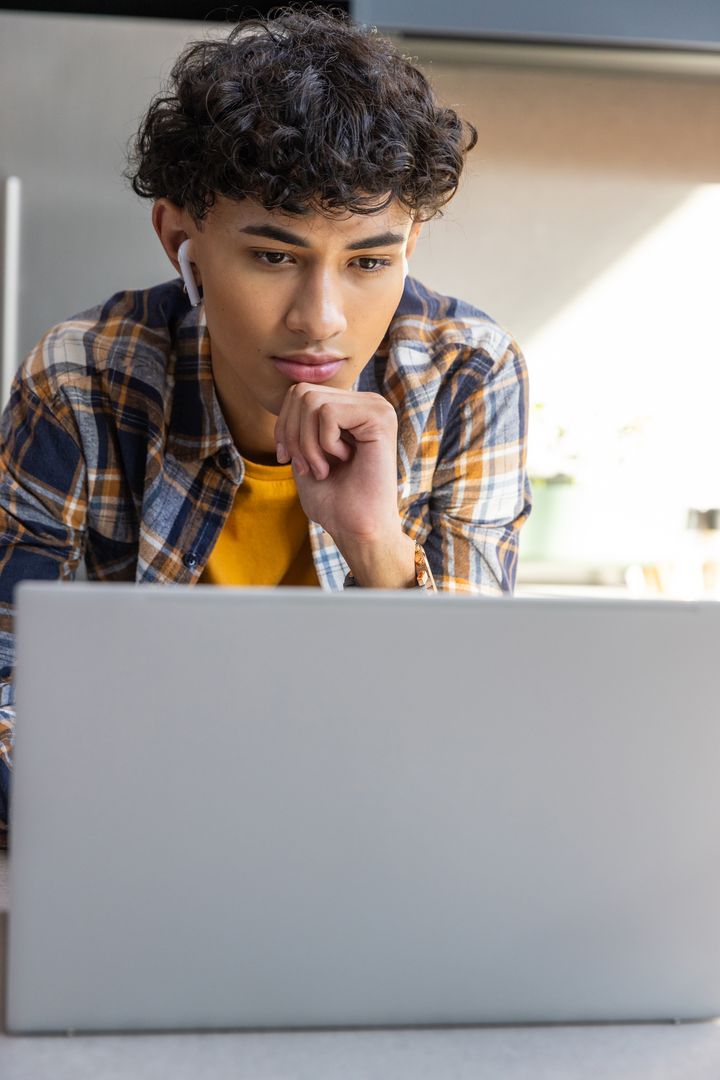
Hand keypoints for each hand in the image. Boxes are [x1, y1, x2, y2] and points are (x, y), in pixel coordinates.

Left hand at [274, 382, 401, 548]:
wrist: (357, 529)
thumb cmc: (334, 500)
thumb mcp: (305, 453)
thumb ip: (300, 421)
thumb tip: (292, 391)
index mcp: (351, 408)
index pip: (299, 392)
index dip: (284, 426)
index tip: (289, 459)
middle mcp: (367, 402)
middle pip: (301, 392)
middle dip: (292, 435)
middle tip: (308, 467)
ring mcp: (377, 407)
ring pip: (312, 402)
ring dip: (307, 443)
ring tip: (323, 468)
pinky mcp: (380, 417)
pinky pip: (328, 413)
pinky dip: (324, 444)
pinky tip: (344, 462)